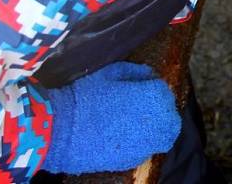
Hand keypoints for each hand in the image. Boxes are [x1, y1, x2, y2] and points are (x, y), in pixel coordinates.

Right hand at [42, 62, 180, 174]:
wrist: (60, 130)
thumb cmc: (85, 96)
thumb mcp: (111, 73)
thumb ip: (136, 71)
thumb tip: (149, 74)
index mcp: (154, 96)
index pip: (164, 91)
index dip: (153, 88)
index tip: (142, 88)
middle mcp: (157, 121)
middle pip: (171, 117)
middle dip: (162, 111)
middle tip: (144, 108)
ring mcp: (147, 143)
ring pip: (165, 136)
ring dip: (159, 129)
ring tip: (141, 124)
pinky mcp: (133, 160)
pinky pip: (148, 150)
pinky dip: (144, 143)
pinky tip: (128, 137)